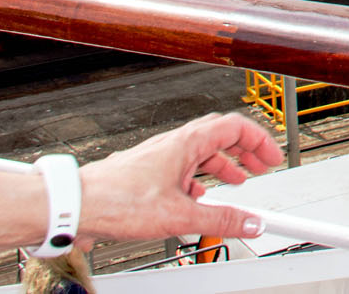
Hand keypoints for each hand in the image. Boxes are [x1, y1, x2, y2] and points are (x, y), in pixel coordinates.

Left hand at [78, 113, 284, 240]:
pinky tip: (197, 197)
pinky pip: (182, 167)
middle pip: (220, 137)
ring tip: (236, 182)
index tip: (272, 156)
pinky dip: (199, 178)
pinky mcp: (146, 172)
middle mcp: (173, 144)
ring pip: (200, 153)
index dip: (259, 140)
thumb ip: (220, 219)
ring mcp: (158, 157)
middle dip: (245, 151)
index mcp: (186, 143)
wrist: (76, 206)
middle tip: (261, 166)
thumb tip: (251, 222)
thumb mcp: (178, 215)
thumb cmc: (116, 200)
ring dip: (223, 165)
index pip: (235, 127)